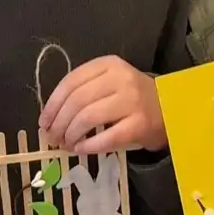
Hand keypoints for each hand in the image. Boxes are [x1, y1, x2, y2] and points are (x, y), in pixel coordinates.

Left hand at [37, 56, 165, 155]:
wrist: (170, 108)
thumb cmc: (132, 96)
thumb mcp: (109, 82)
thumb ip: (84, 90)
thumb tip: (51, 116)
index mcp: (108, 64)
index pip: (71, 81)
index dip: (52, 104)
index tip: (43, 121)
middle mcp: (120, 78)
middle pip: (77, 101)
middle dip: (59, 122)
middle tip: (52, 138)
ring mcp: (131, 101)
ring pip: (88, 117)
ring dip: (71, 134)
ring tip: (65, 144)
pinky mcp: (139, 124)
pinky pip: (107, 137)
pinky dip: (88, 146)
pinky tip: (80, 149)